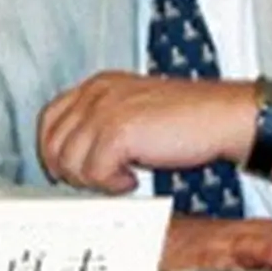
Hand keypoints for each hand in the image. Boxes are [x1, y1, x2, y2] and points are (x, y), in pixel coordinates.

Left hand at [38, 71, 254, 192]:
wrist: (222, 116)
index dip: (54, 150)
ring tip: (123, 178)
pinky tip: (134, 179)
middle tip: (103, 180)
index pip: (50, 117)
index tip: (71, 170)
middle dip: (74, 171)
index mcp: (99, 84)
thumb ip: (101, 123)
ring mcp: (105, 110)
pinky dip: (113, 185)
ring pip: (70, 163)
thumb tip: (72, 159)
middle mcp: (97, 92)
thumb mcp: (134, 110)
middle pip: (53, 144)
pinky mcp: (118, 131)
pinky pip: (94, 174)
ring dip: (95, 180)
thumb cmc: (185, 119)